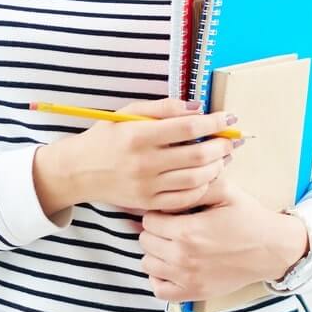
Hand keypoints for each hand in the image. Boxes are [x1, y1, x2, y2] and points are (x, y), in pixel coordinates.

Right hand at [33, 99, 237, 216]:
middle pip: (197, 156)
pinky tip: (207, 177)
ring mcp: (147, 186)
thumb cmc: (105, 137)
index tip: (229, 117)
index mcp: (139, 134)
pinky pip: (184, 199)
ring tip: (223, 157)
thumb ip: (163, 108)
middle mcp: (144, 162)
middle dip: (222, 146)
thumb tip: (197, 107)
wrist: (78, 171)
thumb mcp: (128, 113)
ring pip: (195, 179)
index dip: (214, 122)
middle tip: (232, 140)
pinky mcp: (147, 203)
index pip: (188, 128)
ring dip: (217, 167)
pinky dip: (202, 188)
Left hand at [138, 181, 308, 302]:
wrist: (271, 249)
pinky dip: (159, 277)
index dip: (157, 212)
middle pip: (146, 241)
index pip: (148, 220)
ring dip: (155, 252)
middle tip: (172, 225)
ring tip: (171, 243)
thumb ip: (195, 185)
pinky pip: (159, 289)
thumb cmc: (249, 217)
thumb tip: (170, 184)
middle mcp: (183, 257)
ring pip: (148, 264)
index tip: (170, 211)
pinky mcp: (194, 293)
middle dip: (155, 230)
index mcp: (188, 231)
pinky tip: (171, 265)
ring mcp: (187, 278)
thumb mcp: (226, 190)